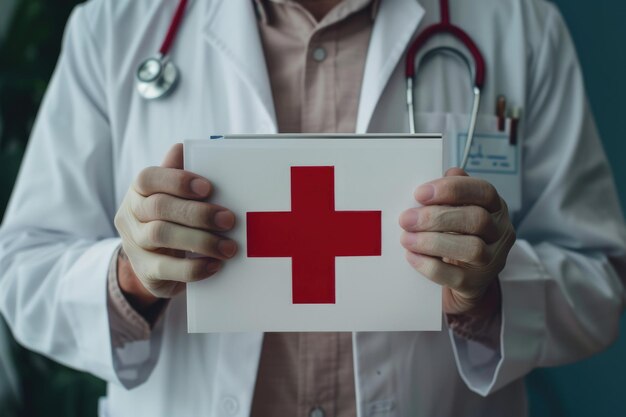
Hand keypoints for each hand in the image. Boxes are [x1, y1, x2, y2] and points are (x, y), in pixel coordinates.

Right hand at [114, 144, 236, 306]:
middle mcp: (131, 214)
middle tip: (229, 220)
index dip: (177, 180)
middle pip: (159, 207)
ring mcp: (134, 243)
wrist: (158, 264)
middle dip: (198, 213)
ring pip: (161, 235)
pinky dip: (194, 267)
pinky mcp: (144, 270)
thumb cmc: (173, 220)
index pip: (148, 178)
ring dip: (200, 240)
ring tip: (228, 247)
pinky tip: (215, 265)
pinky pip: (166, 268)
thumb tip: (184, 148)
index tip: (208, 188)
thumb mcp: (176, 198)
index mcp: (140, 190)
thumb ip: (181, 176)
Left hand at [399, 168, 515, 316]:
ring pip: (471, 249)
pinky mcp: (476, 283)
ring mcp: (492, 259)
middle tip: (406, 219)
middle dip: (436, 217)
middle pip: (476, 219)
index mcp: (495, 206)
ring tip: (406, 238)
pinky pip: (455, 276)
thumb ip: (447, 193)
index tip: (420, 193)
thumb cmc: (457, 233)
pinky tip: (411, 256)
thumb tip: (430, 183)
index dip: (451, 190)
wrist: (465, 276)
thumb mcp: (455, 208)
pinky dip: (429, 266)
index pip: (483, 191)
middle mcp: (500, 232)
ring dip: (432, 242)